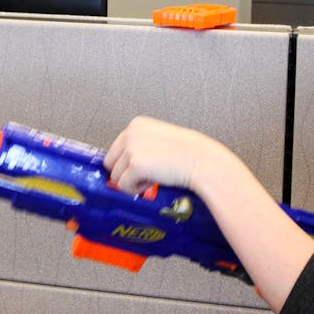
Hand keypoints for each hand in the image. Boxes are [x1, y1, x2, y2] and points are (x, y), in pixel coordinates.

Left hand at [104, 116, 227, 195]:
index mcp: (137, 124)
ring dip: (132, 182)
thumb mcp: (160, 139)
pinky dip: (136, 189)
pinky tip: (152, 182)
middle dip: (125, 173)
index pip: (115, 149)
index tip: (138, 168)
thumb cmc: (189, 152)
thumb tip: (123, 163)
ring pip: (116, 176)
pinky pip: (124, 186)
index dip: (126, 163)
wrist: (202, 160)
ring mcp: (131, 148)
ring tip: (152, 177)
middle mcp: (131, 133)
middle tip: (146, 175)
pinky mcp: (135, 165)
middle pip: (111, 163)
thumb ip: (141, 145)